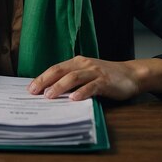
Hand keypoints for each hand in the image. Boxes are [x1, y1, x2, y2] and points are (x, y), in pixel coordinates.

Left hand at [28, 55, 142, 101]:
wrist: (131, 74)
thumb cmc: (106, 76)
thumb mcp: (87, 74)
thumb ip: (72, 80)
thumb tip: (52, 92)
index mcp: (77, 62)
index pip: (55, 68)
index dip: (42, 77)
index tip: (30, 88)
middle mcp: (84, 64)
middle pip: (60, 71)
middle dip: (45, 81)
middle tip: (34, 92)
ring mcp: (95, 72)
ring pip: (73, 77)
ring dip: (60, 87)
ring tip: (49, 96)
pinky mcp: (105, 81)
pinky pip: (91, 86)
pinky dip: (82, 92)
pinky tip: (74, 99)